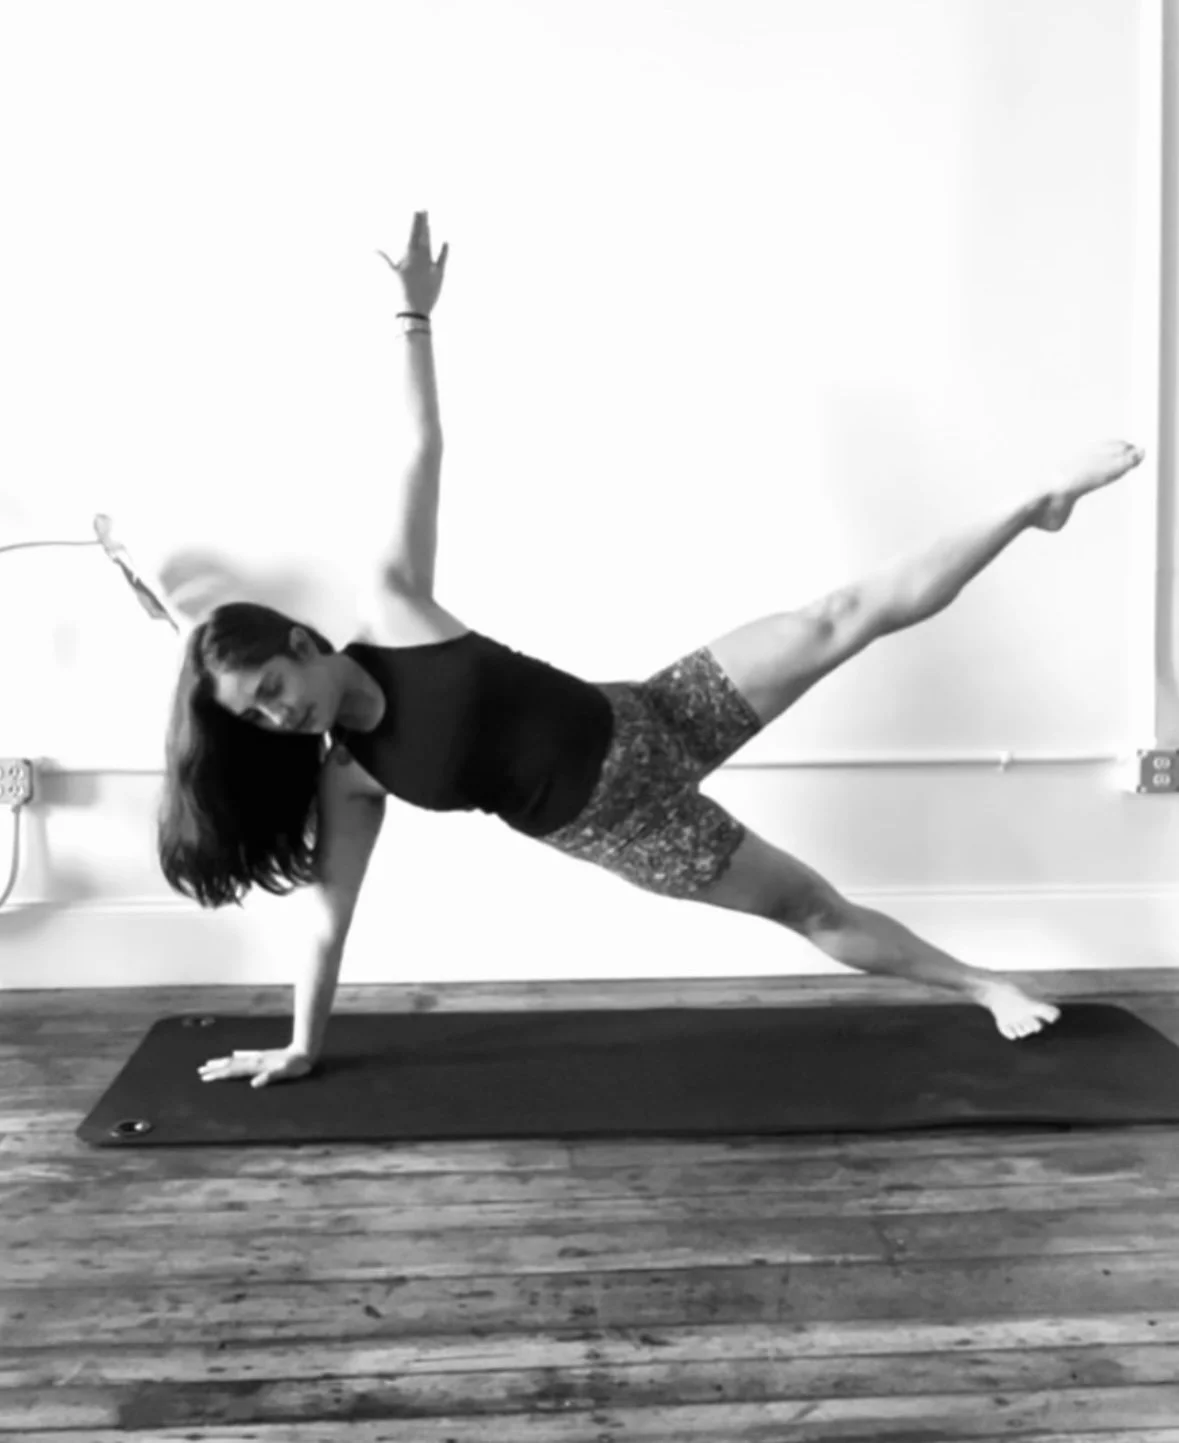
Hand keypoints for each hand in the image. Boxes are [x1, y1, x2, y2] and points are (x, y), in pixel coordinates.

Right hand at [198, 1046, 314, 1088]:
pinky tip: (234, 1054)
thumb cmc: (295, 1066)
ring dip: (223, 1062)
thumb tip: (254, 1084)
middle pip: (231, 1065)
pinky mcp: (264, 1055)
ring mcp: (258, 1057)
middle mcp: (254, 1060)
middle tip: (200, 1071)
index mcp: (256, 1066)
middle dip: (215, 1069)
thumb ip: (269, 1077)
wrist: (304, 1051)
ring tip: (211, 1062)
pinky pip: (246, 1056)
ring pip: (236, 1060)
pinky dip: (238, 1056)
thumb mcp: (284, 1074)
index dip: (219, 1075)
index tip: (205, 1077)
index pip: (233, 1071)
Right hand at [377, 210, 448, 315]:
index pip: (412, 234)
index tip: (417, 211)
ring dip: (429, 233)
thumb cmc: (398, 293)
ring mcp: (431, 265)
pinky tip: (445, 242)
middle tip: (425, 210)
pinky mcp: (438, 274)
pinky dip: (444, 250)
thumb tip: (373, 250)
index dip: (415, 222)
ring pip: (430, 244)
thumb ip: (384, 260)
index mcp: (409, 255)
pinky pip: (442, 259)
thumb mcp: (390, 275)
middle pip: (423, 236)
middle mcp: (421, 256)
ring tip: (428, 223)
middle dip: (423, 223)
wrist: (413, 310)